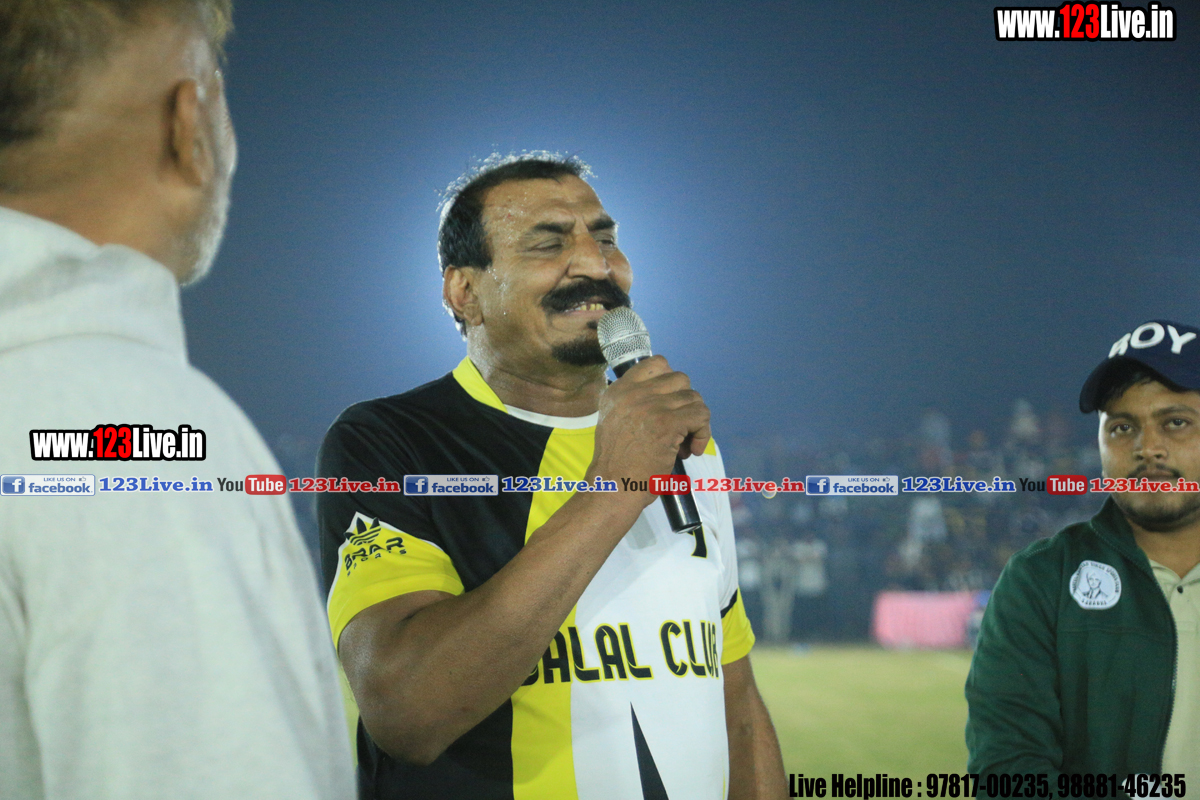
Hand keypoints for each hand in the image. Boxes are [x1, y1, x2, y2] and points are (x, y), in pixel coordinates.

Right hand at [589, 356, 710, 504]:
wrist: (613, 487)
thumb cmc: (617, 463)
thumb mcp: (615, 421)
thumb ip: (635, 403)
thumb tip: (670, 396)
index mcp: (619, 390)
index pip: (657, 363)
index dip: (672, 383)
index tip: (673, 404)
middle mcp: (633, 393)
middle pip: (680, 379)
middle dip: (686, 403)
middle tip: (680, 428)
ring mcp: (650, 406)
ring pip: (694, 398)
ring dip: (695, 421)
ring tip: (683, 444)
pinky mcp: (666, 423)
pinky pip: (700, 415)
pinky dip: (702, 434)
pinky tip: (691, 450)